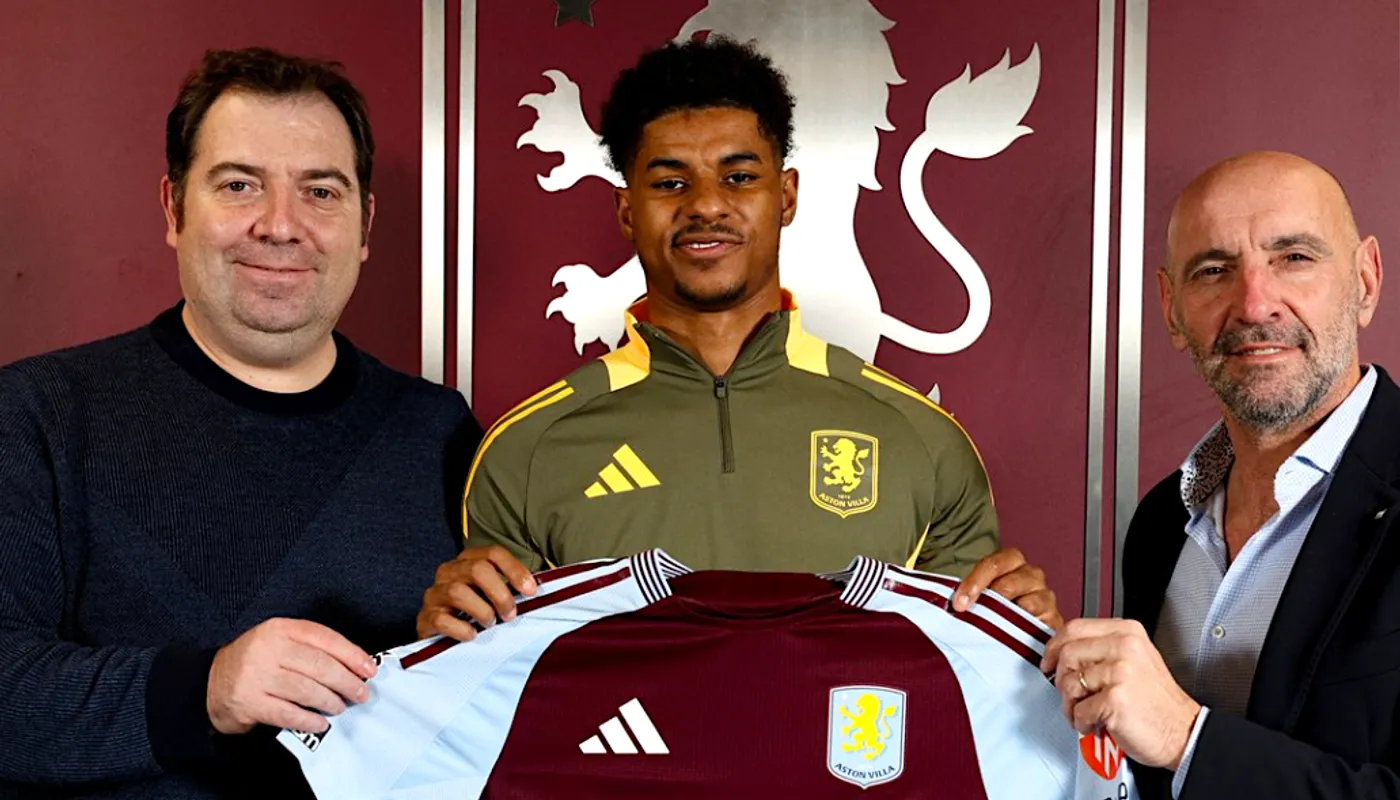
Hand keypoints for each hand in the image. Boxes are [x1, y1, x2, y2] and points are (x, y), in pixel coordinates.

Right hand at [206, 618, 375, 734]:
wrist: (212, 681)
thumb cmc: (257, 661)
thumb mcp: (281, 641)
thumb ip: (313, 648)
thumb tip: (356, 665)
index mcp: (280, 629)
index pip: (325, 639)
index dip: (352, 655)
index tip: (369, 669)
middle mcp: (268, 649)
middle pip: (320, 666)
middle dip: (347, 682)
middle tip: (361, 693)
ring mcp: (257, 676)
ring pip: (307, 690)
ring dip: (330, 701)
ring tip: (341, 706)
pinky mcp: (249, 702)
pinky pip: (288, 714)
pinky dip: (309, 720)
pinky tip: (320, 723)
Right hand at [417, 545, 537, 640]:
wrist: (441, 636)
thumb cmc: (474, 613)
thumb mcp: (494, 596)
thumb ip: (513, 589)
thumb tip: (537, 590)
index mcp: (468, 561)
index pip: (493, 553)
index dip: (514, 569)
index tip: (530, 590)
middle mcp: (448, 572)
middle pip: (478, 569)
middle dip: (500, 593)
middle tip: (510, 614)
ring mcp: (434, 594)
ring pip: (458, 592)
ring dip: (482, 611)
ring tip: (490, 623)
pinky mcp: (425, 618)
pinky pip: (442, 620)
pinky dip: (461, 628)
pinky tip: (471, 635)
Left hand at [952, 547, 1061, 628]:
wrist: (1019, 625)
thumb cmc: (995, 604)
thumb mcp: (981, 592)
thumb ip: (969, 592)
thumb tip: (954, 603)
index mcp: (1012, 560)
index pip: (993, 564)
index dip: (974, 582)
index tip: (959, 603)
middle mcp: (1032, 575)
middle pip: (1009, 584)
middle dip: (988, 601)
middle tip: (972, 615)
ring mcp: (1046, 597)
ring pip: (1027, 604)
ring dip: (1007, 616)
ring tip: (994, 626)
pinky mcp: (1054, 620)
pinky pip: (1041, 625)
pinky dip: (1025, 631)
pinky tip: (1012, 636)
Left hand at [1041, 618, 1201, 768]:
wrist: (1184, 732)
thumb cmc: (1157, 702)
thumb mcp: (1135, 660)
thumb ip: (1102, 649)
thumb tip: (1061, 652)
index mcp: (1127, 632)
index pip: (1074, 628)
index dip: (1054, 647)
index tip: (1048, 661)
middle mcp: (1125, 647)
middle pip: (1067, 654)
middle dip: (1061, 680)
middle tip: (1072, 696)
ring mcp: (1121, 672)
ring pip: (1069, 683)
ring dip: (1071, 706)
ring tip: (1088, 713)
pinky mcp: (1116, 699)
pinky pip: (1079, 710)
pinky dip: (1082, 723)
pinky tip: (1097, 724)